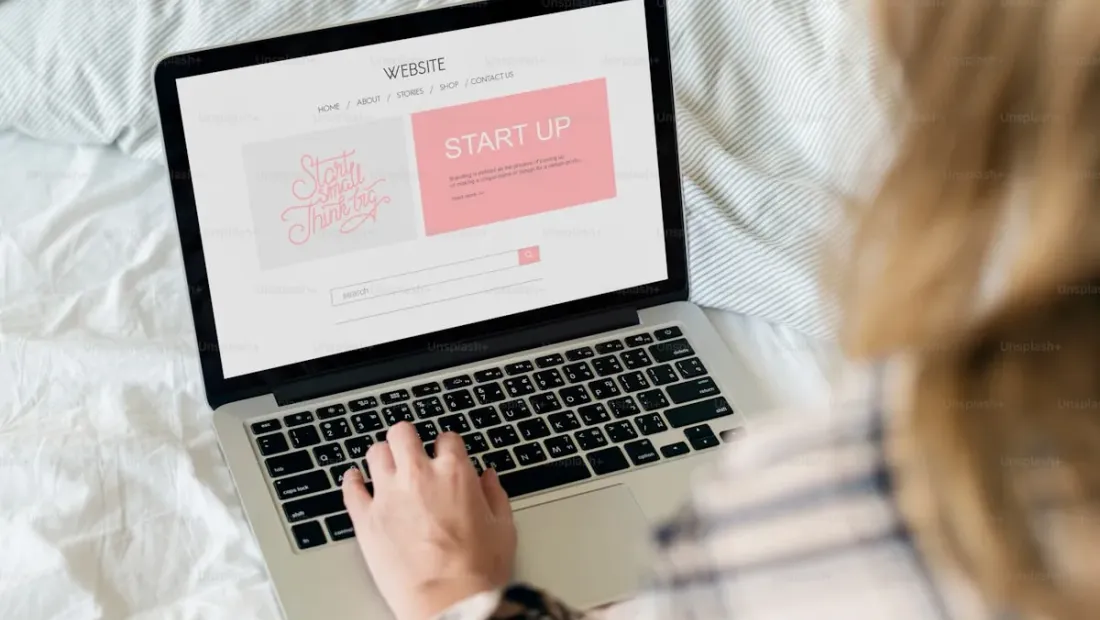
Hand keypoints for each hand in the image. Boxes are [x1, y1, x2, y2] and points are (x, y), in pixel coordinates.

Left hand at [342, 422, 516, 619]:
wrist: (449, 603)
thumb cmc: (477, 571)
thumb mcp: (503, 528)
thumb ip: (495, 496)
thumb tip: (488, 479)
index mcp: (455, 473)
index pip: (446, 438)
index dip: (447, 446)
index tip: (446, 455)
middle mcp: (418, 476)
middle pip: (402, 433)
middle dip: (408, 439)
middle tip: (411, 451)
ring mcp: (388, 496)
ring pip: (375, 453)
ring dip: (383, 457)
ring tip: (387, 467)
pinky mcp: (366, 520)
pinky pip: (351, 488)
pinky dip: (353, 481)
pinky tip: (356, 480)